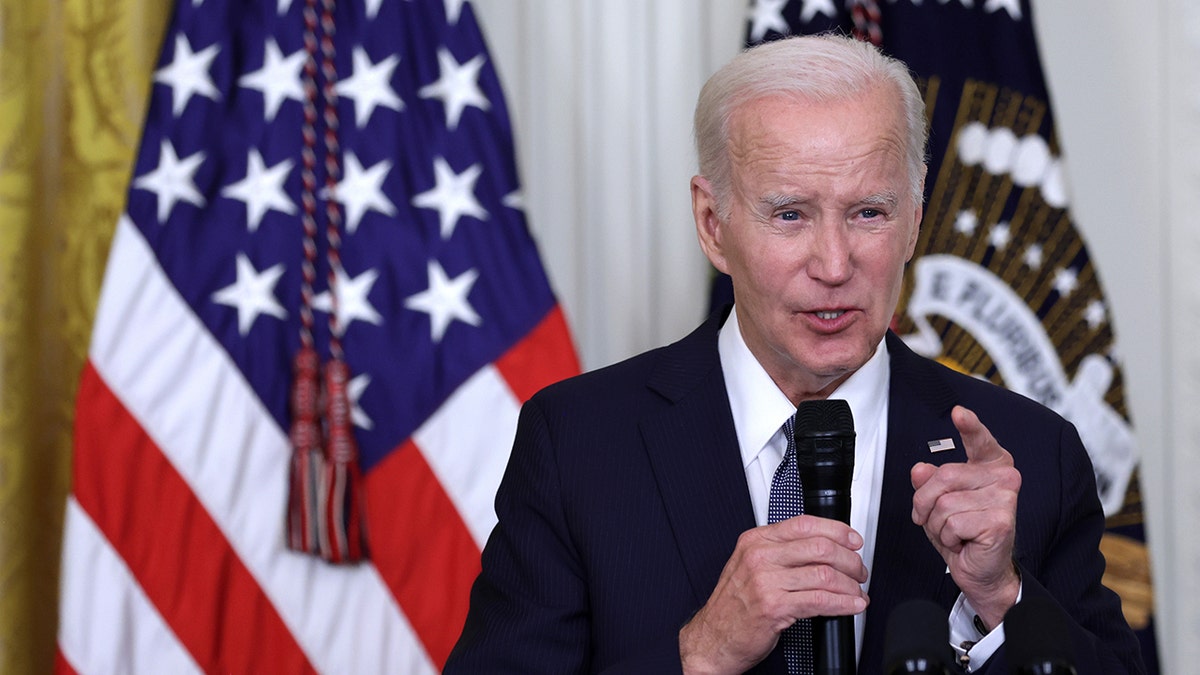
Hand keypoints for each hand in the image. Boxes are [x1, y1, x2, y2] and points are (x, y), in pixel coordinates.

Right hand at [679, 516, 867, 674]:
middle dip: (850, 560)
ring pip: (825, 574)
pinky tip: (852, 606)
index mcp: (755, 540)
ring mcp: (766, 581)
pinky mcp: (775, 607)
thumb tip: (821, 547)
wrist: (713, 638)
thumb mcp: (750, 566)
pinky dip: (844, 604)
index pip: (804, 524)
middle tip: (859, 570)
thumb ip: (780, 552)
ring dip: (850, 585)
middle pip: (820, 547)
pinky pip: (821, 600)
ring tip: (857, 591)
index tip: (853, 540)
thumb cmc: (734, 605)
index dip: (836, 530)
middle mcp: (760, 556)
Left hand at [910, 405, 1021, 628]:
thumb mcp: (938, 504)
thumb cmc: (963, 536)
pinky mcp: (999, 521)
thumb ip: (929, 483)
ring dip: (937, 524)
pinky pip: (952, 523)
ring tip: (956, 533)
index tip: (959, 413)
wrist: (981, 572)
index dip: (970, 426)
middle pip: (943, 477)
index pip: (980, 441)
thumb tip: (920, 469)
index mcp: (990, 468)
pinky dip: (948, 537)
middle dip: (926, 502)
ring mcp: (1004, 499)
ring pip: (944, 503)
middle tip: (934, 519)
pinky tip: (964, 542)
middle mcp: (1003, 478)